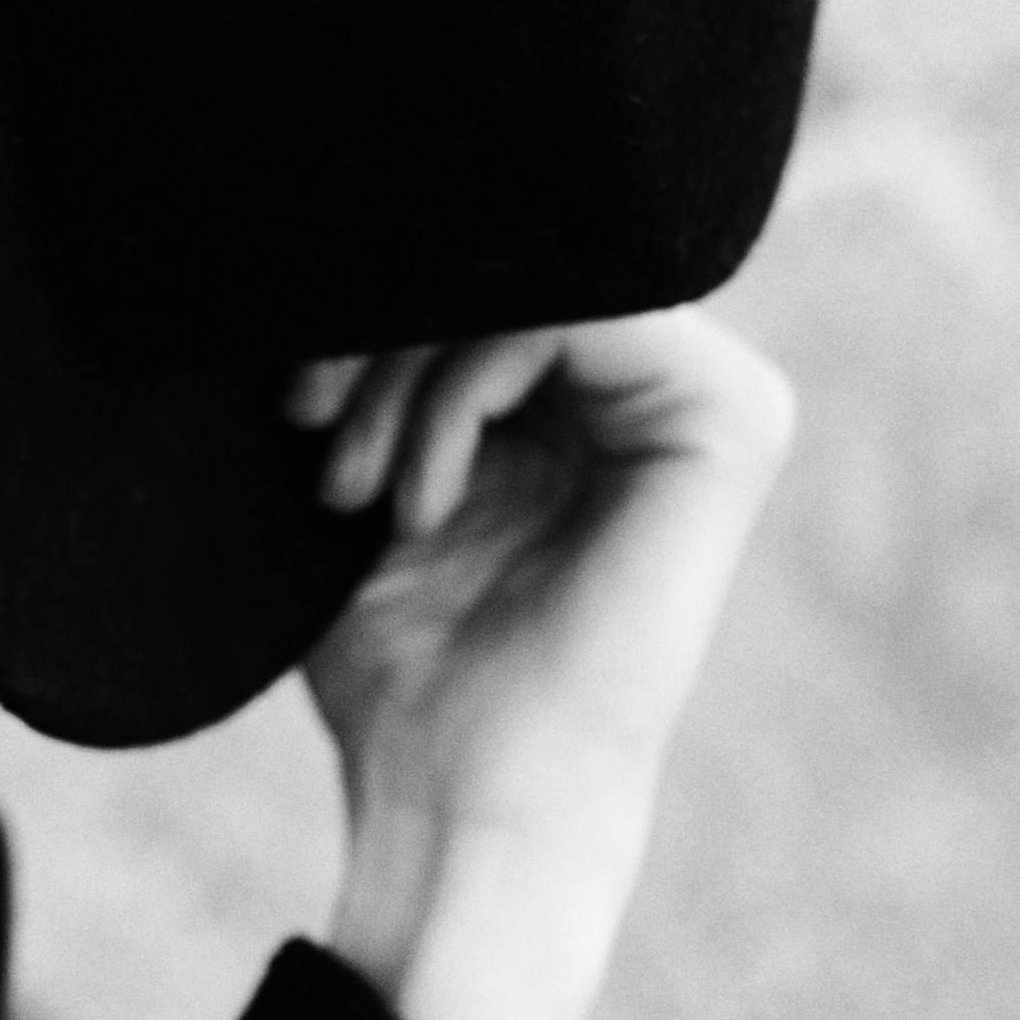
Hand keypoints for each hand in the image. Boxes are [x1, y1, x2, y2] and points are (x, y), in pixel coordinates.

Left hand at [288, 312, 792, 1019]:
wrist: (456, 794)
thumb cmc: (398, 662)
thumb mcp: (360, 469)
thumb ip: (373, 350)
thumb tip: (317, 225)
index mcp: (581, 384)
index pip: (479, 258)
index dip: (367, 297)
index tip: (285, 400)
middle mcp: (654, 380)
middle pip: (504, 252)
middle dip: (374, 328)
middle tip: (302, 423)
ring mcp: (706, 394)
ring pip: (531, 276)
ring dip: (402, 373)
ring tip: (350, 488)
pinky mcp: (733, 419)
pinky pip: (580, 314)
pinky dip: (465, 387)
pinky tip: (421, 497)